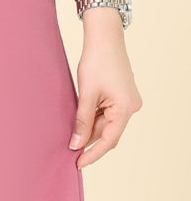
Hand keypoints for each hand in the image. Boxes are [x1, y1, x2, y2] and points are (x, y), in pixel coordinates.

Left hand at [70, 11, 142, 168]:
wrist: (104, 37)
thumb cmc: (96, 61)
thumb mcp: (86, 94)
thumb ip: (82, 121)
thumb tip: (76, 144)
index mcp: (126, 108)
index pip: (109, 140)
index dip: (93, 153)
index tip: (78, 163)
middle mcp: (131, 107)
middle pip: (108, 132)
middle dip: (89, 140)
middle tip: (70, 151)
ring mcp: (128, 101)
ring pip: (107, 123)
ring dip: (90, 127)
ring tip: (72, 133)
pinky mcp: (122, 96)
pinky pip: (108, 113)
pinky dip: (94, 117)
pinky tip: (80, 119)